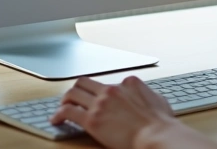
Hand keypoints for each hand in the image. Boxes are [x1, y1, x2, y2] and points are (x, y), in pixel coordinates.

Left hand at [50, 76, 181, 148]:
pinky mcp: (91, 119)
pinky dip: (58, 115)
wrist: (156, 134)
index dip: (100, 92)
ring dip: (65, 100)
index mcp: (128, 82)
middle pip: (85, 81)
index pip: (107, 82)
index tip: (97, 98)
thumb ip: (147, 95)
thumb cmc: (161, 123)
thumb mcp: (158, 100)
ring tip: (62, 108)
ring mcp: (100, 103)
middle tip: (73, 98)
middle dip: (77, 89)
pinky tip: (56, 120)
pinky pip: (67, 112)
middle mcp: (112, 89)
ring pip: (73, 93)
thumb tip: (146, 98)